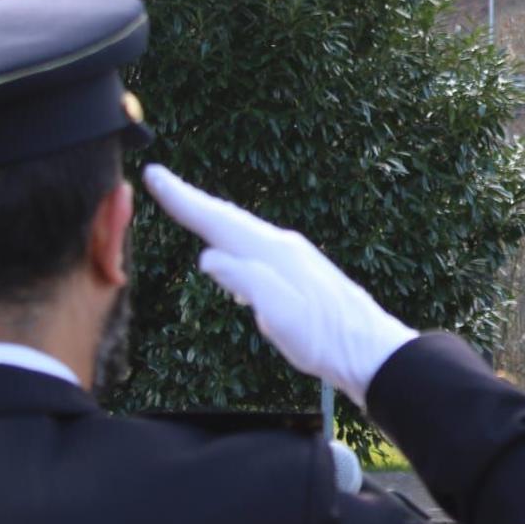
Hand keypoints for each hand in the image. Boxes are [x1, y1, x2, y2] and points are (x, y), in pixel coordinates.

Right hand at [143, 165, 415, 407]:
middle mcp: (283, 245)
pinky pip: (255, 245)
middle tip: (160, 180)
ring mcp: (294, 256)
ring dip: (211, 217)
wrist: (370, 349)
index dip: (182, 198)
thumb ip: (245, 281)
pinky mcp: (300, 271)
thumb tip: (208, 256)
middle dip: (191, 199)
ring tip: (187, 207)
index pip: (217, 220)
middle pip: (228, 217)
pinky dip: (232, 237)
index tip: (154, 174)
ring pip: (242, 230)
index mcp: (273, 252)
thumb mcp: (278, 314)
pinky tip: (229, 250)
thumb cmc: (325, 338)